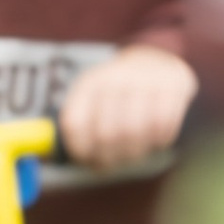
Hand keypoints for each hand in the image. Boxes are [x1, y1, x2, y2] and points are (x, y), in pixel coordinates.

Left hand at [59, 44, 198, 169]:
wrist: (157, 60)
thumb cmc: (119, 95)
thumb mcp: (94, 99)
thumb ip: (76, 127)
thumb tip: (51, 156)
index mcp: (90, 84)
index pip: (74, 124)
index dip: (80, 151)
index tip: (89, 161)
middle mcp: (115, 80)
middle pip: (107, 134)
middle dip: (111, 158)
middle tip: (116, 163)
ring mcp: (145, 83)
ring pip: (136, 133)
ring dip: (137, 152)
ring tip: (136, 152)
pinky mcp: (172, 88)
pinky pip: (163, 128)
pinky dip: (160, 142)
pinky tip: (157, 139)